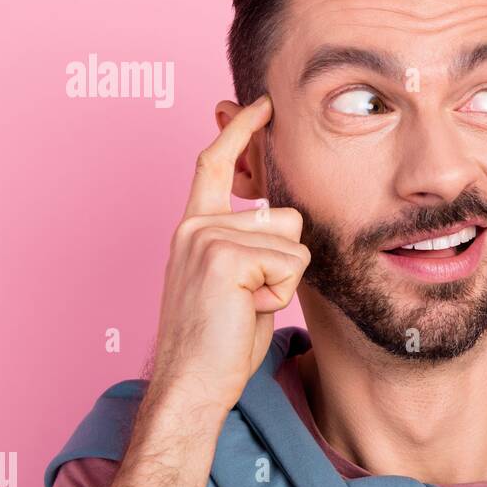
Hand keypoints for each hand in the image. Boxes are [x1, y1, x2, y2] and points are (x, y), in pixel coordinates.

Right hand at [147, 95, 309, 414]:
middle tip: (250, 300)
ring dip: (284, 282)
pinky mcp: (223, 256)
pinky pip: (291, 265)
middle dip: (286, 262)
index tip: (261, 102)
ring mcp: (206, 238)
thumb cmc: (220, 342)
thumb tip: (284, 217)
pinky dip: (281, 295)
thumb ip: (253, 245)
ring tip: (247, 307)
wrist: (192, 384)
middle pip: (285, 217)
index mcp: (195, 229)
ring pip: (293, 243)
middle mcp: (195, 226)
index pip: (216, 165)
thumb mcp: (239, 281)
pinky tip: (247, 312)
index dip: (240, 131)